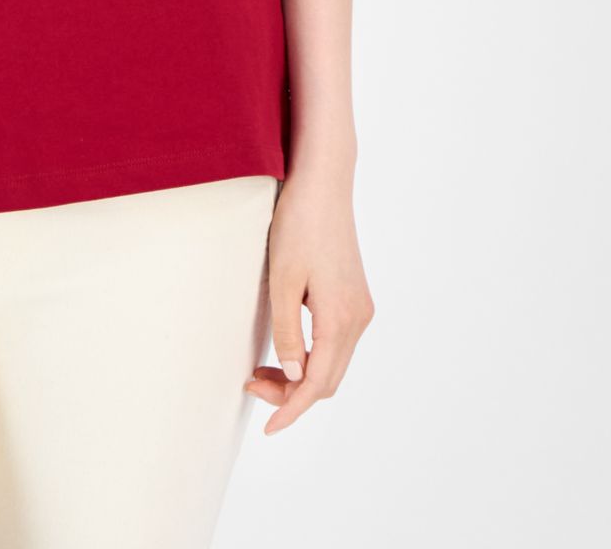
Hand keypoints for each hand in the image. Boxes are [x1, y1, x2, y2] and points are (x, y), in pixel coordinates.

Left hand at [245, 166, 373, 433]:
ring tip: (261, 370)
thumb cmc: (299, 224)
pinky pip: (336, 342)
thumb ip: (288, 331)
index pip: (317, 384)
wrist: (323, 182)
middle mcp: (358, 318)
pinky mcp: (354, 295)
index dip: (291, 409)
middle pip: (328, 379)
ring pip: (333, 362)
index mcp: (341, 319)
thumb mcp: (283, 279)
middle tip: (251, 385)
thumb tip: (293, 375)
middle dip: (292, 394)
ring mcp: (360, 307)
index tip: (267, 427)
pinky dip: (312, 355)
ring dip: (301, 375)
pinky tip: (286, 348)